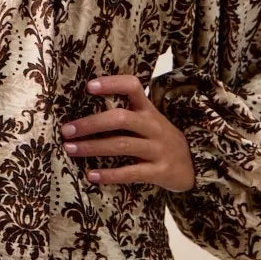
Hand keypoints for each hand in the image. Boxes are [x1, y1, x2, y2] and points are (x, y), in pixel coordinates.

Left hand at [60, 74, 195, 191]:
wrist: (193, 165)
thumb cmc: (159, 139)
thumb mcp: (148, 121)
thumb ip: (125, 113)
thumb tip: (82, 110)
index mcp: (148, 110)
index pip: (133, 87)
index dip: (112, 84)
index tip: (89, 86)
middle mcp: (153, 126)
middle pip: (121, 119)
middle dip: (91, 124)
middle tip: (66, 130)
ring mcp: (158, 149)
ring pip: (122, 145)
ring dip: (92, 147)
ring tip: (70, 149)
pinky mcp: (159, 172)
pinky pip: (131, 173)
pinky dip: (109, 175)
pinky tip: (91, 175)